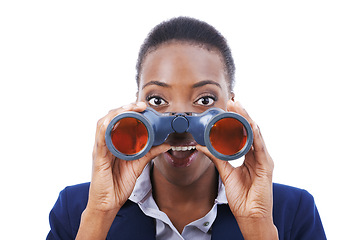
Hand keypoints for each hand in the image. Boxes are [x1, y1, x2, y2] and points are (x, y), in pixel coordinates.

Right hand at [76, 102, 169, 239]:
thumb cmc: (119, 184)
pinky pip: (100, 139)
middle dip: (125, 108)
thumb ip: (150, 153)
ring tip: (130, 108)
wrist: (108, 203)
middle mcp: (106, 142)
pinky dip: (106, 128)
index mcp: (115, 142)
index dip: (130, 110)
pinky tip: (114, 121)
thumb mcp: (139, 164)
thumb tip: (166, 144)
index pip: (119, 120)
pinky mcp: (98, 157)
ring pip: (105, 123)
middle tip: (141, 105)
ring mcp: (101, 149)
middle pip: (112, 118)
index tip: (144, 106)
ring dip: (117, 113)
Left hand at [197, 100, 277, 238]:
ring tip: (239, 107)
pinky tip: (250, 125)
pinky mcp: (267, 166)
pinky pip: (260, 148)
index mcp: (249, 155)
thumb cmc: (241, 196)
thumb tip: (202, 145)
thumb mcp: (226, 172)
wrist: (250, 215)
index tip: (228, 108)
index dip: (236, 120)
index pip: (243, 133)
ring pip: (256, 135)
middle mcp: (258, 154)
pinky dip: (255, 136)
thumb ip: (216, 157)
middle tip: (232, 101)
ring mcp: (264, 159)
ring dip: (247, 119)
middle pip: (250, 130)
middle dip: (242, 114)